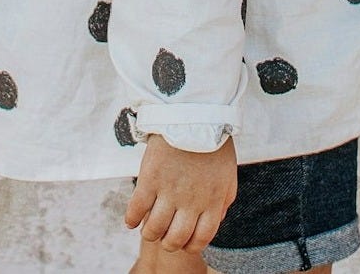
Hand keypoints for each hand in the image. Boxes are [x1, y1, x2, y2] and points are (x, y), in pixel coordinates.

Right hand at [125, 133, 236, 254]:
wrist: (195, 114)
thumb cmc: (213, 143)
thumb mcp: (228, 175)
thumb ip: (224, 201)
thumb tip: (217, 221)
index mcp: (212, 202)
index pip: (200, 239)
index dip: (190, 246)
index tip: (183, 242)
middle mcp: (191, 202)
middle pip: (176, 239)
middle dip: (169, 243)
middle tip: (164, 235)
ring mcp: (169, 191)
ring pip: (154, 229)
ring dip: (150, 233)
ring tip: (148, 228)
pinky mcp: (150, 178)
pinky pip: (136, 209)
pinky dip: (131, 219)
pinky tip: (131, 221)